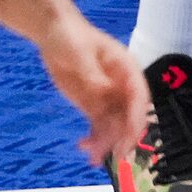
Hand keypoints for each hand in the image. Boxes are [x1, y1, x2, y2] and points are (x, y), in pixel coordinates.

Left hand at [38, 18, 147, 164]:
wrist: (53, 33)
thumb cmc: (71, 36)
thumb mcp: (81, 52)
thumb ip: (92, 72)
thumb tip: (104, 89)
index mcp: (126, 69)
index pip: (139, 95)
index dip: (137, 116)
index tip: (132, 134)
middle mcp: (121, 86)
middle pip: (129, 115)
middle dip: (123, 136)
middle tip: (115, 156)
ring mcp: (107, 97)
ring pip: (113, 125)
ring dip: (106, 142)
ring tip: (92, 157)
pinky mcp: (92, 104)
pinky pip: (98, 126)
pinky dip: (94, 139)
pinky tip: (84, 148)